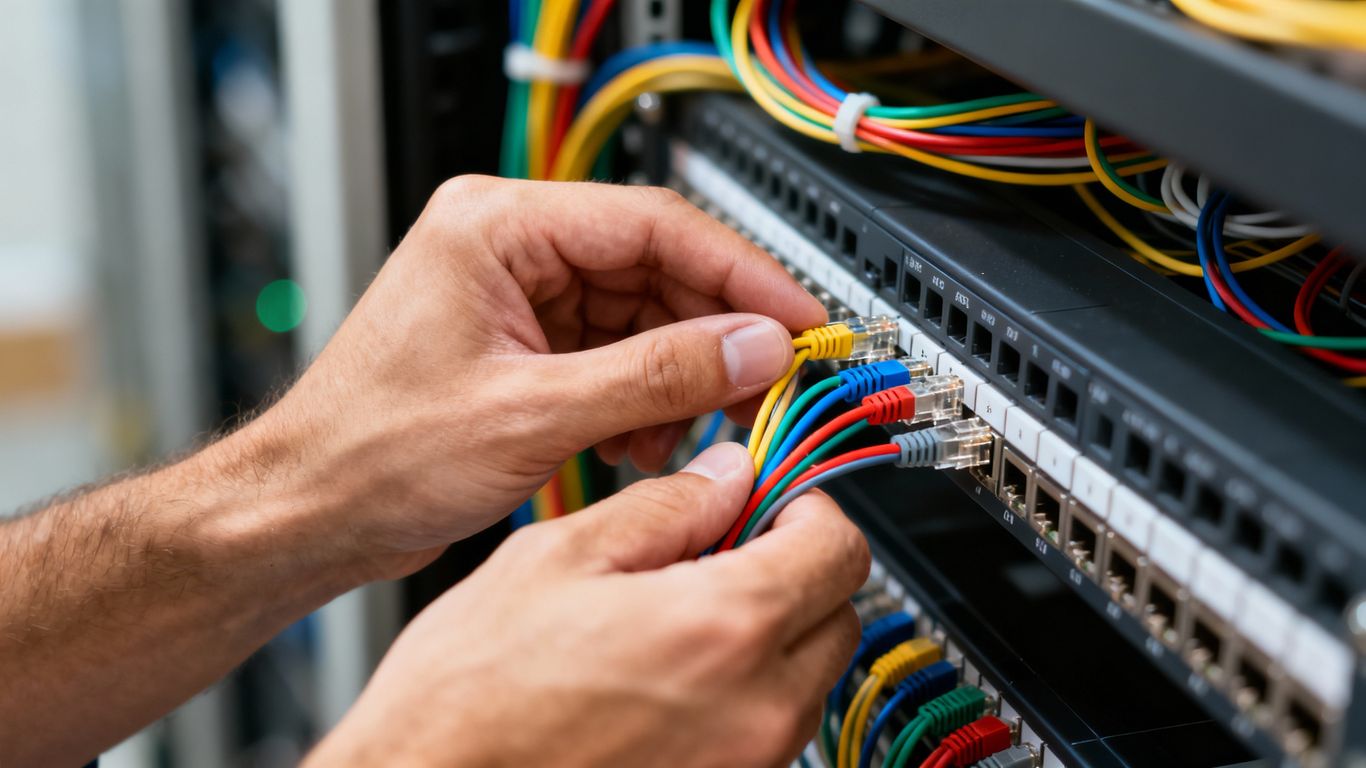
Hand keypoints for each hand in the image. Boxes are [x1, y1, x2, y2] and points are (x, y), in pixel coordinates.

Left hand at [232, 177, 825, 580]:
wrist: (309, 515)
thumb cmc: (371, 453)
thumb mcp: (534, 414)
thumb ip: (656, 376)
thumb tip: (753, 349)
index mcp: (497, 225)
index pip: (655, 224)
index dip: (740, 275)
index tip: (798, 320)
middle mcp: (509, 247)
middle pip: (655, 269)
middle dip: (713, 335)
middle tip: (769, 383)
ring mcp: (517, 296)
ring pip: (642, 317)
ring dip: (677, 376)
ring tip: (690, 429)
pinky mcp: (523, 345)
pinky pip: (614, 354)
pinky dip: (642, 397)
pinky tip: (643, 440)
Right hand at [305, 443, 869, 767]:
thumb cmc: (467, 701)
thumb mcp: (556, 560)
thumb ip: (664, 510)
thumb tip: (726, 476)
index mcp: (722, 630)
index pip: (838, 547)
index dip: (806, 506)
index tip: (770, 499)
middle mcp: (754, 711)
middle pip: (838, 615)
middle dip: (795, 571)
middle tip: (724, 551)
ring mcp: (744, 766)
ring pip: (806, 677)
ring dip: (768, 635)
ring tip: (678, 617)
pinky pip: (767, 731)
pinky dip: (740, 692)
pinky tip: (663, 674)